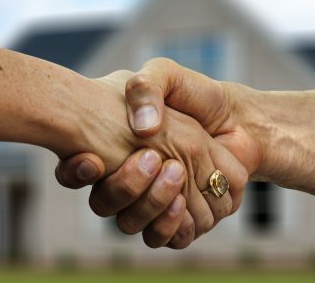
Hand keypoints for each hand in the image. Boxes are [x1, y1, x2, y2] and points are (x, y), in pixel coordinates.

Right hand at [58, 69, 248, 247]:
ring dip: (150, 202)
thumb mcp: (163, 75)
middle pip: (106, 204)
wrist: (237, 115)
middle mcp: (128, 179)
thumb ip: (145, 88)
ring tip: (174, 171)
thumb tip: (141, 129)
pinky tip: (181, 200)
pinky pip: (166, 238)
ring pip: (133, 224)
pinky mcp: (183, 220)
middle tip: (152, 157)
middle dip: (124, 186)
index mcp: (112, 147)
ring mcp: (154, 202)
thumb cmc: (194, 95)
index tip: (95, 159)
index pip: (77, 172)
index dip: (79, 170)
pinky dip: (171, 223)